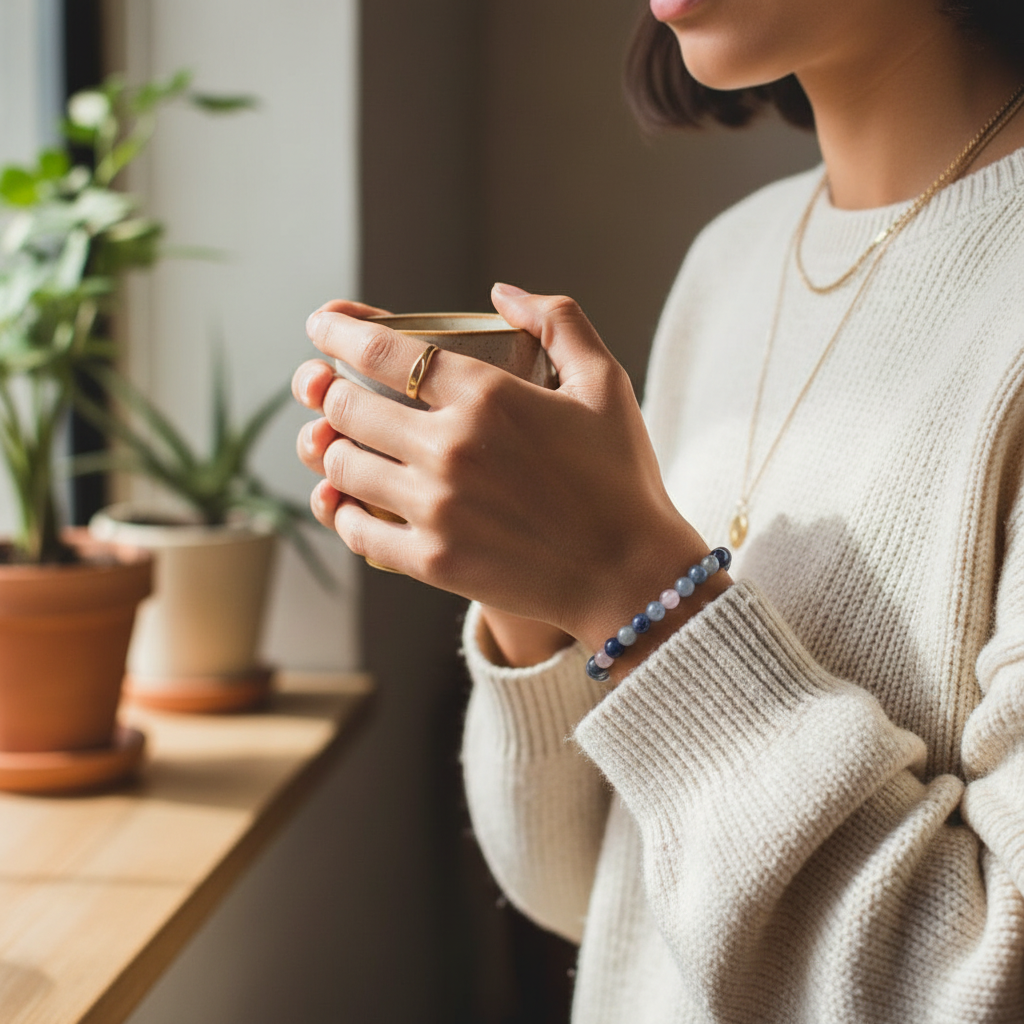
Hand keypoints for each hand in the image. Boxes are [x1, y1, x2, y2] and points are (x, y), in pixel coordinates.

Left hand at [293, 285, 728, 668]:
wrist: (631, 575)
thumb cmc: (621, 477)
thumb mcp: (606, 383)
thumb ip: (559, 321)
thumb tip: (501, 292)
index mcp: (488, 396)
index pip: (383, 351)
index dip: (337, 333)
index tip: (320, 327)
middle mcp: (451, 448)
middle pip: (347, 407)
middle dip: (322, 389)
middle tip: (316, 385)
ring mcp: (436, 509)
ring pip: (342, 467)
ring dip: (329, 448)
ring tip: (333, 442)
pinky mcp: (430, 562)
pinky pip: (356, 530)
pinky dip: (341, 511)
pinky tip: (344, 501)